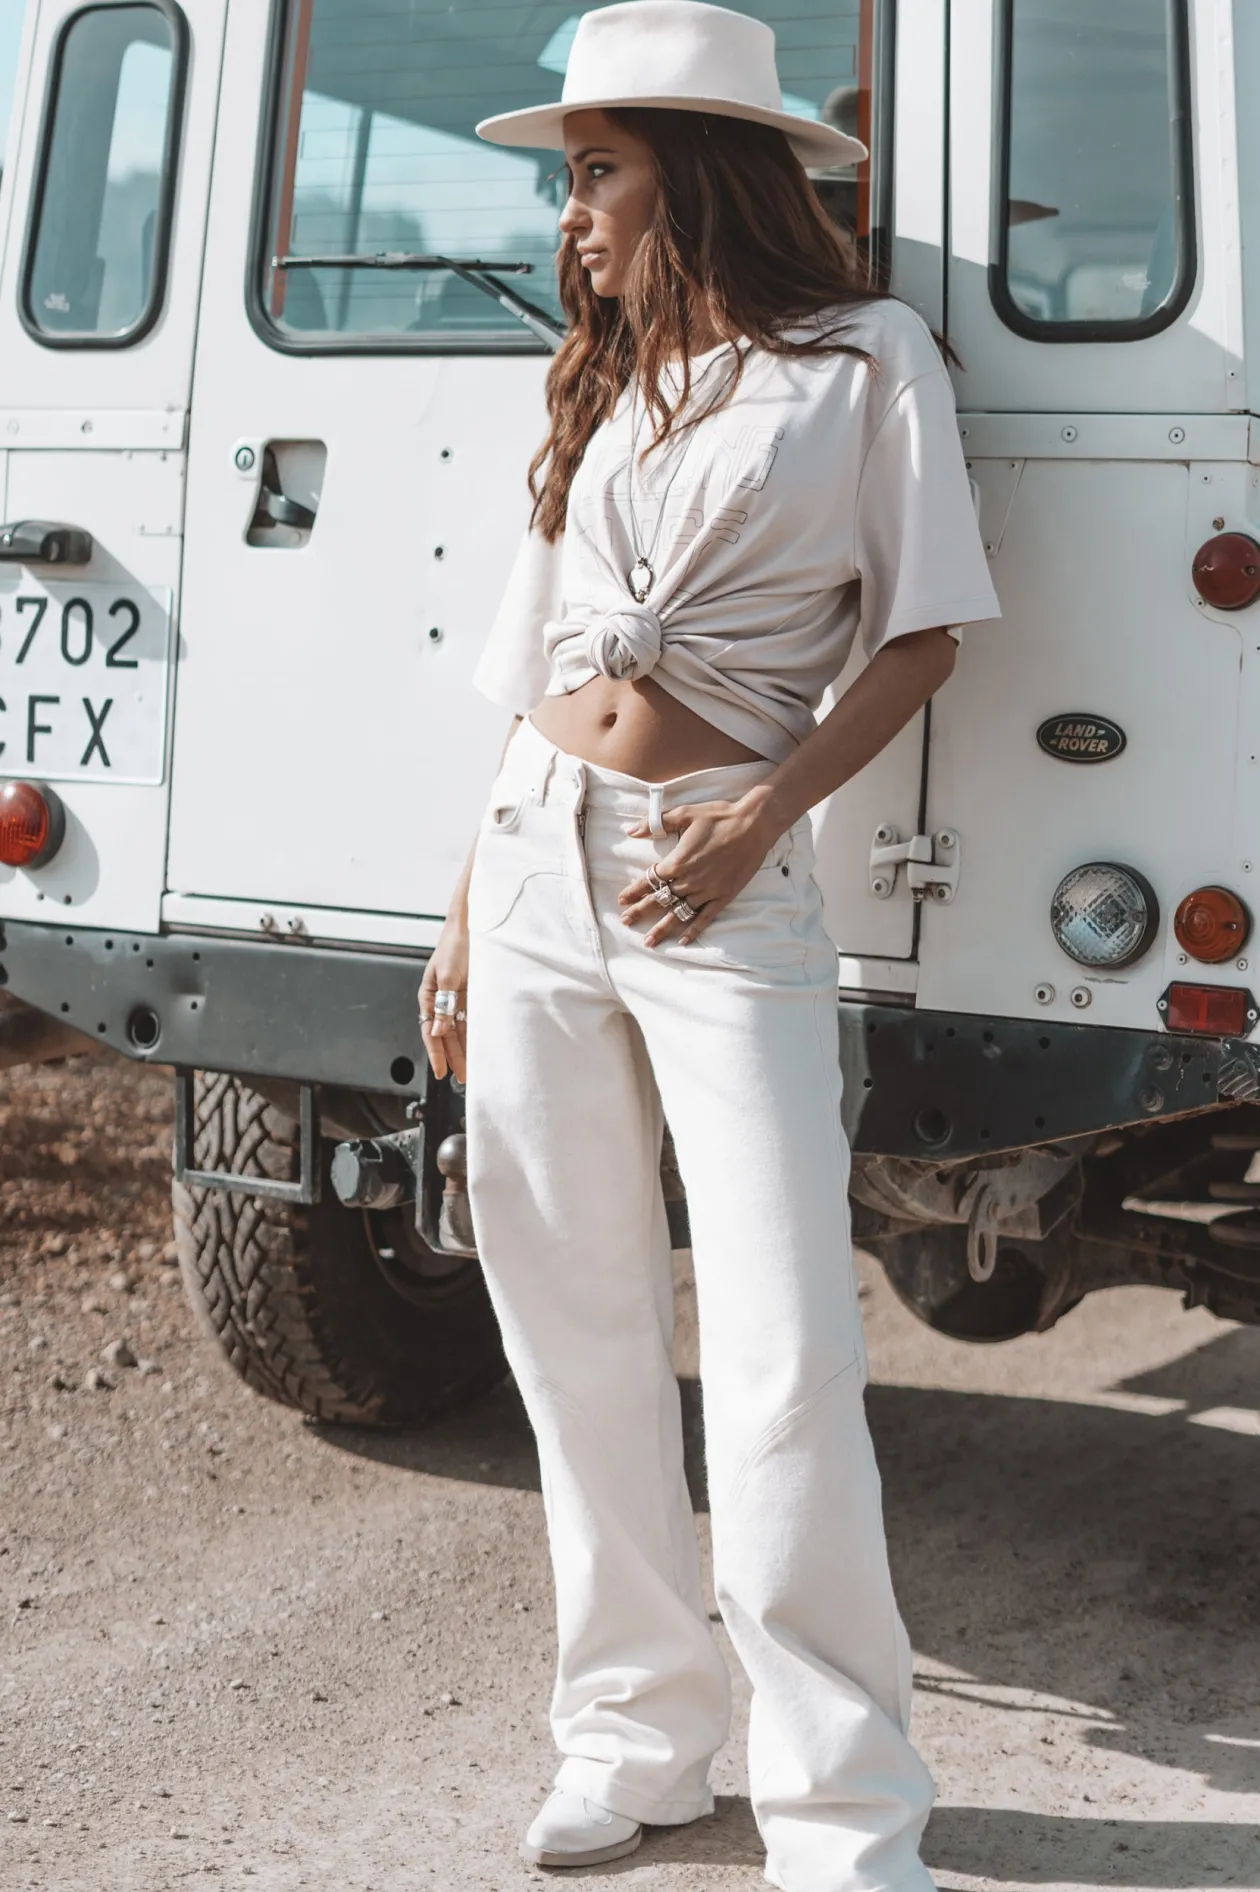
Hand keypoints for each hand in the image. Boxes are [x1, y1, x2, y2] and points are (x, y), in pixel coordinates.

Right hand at [418, 914, 468, 1080]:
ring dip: (464, 1049)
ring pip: (458, 1030)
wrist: (474, 925)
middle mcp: (441, 999)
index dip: (435, 1052)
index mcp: (429, 995)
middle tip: (461, 1077)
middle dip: (452, 1056)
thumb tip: (436, 1031)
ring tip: (471, 1068)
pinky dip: (474, 1034)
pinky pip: (471, 1020)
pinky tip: (479, 1047)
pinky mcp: (472, 995)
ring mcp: (457, 998)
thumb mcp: (448, 976)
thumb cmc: (456, 944)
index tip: (441, 1072)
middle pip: (444, 1034)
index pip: (428, 1030)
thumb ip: (443, 1005)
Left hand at [617, 795, 783, 946]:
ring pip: (679, 913)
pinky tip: (683, 940)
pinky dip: (693, 930)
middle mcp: (690, 880)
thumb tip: (630, 830)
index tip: (621, 900)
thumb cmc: (718, 816)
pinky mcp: (724, 896)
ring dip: (662, 927)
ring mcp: (707, 890)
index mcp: (678, 861)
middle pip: (659, 900)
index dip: (634, 891)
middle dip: (640, 911)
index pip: (649, 881)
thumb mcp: (684, 813)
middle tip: (626, 922)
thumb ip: (655, 823)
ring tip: (648, 941)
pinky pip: (705, 918)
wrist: (754, 824)